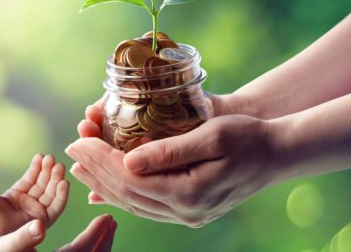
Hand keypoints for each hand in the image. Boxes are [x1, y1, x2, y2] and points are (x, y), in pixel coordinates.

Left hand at [0, 154, 68, 243]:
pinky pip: (55, 208)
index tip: (42, 155)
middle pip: (42, 185)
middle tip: (52, 158)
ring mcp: (33, 213)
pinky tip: (63, 182)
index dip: (37, 168)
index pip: (30, 179)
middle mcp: (26, 204)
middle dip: (49, 171)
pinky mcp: (39, 221)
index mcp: (14, 196)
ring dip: (56, 180)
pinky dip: (61, 196)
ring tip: (59, 166)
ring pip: (50, 194)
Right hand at [0, 215, 116, 251]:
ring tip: (105, 231)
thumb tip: (39, 226)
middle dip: (104, 240)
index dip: (97, 234)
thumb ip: (22, 237)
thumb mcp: (4, 247)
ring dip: (100, 247)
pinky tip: (89, 244)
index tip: (107, 217)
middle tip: (111, 222)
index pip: (82, 250)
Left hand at [68, 95, 283, 226]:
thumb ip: (169, 151)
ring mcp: (187, 216)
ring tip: (79, 166)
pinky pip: (146, 206)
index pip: (129, 178)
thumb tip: (127, 161)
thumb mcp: (212, 135)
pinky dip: (121, 195)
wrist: (278, 154)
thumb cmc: (248, 136)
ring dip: (102, 184)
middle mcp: (185, 212)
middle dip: (94, 170)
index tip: (79, 138)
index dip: (100, 158)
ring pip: (133, 203)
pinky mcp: (188, 212)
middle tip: (71, 147)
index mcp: (189, 193)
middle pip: (126, 193)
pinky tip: (102, 188)